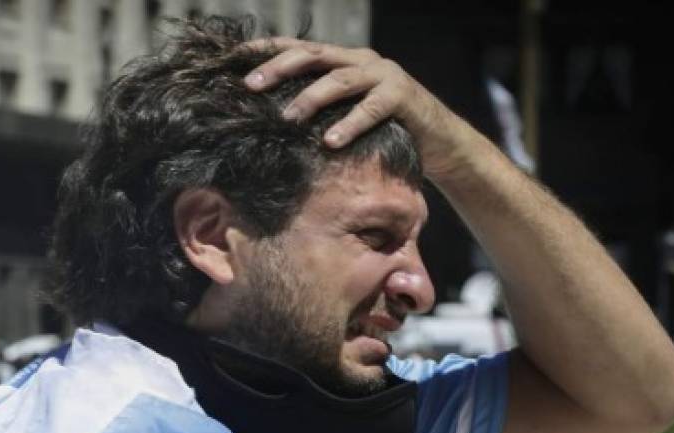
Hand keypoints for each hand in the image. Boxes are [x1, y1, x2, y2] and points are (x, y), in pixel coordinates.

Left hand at [243, 38, 471, 180]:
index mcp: (342, 61)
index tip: (234, 59)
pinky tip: (330, 141)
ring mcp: (383, 75)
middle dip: (279, 68)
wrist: (439, 142)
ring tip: (286, 118)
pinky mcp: (403, 96)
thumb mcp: (344, 116)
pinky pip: (373, 107)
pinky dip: (350, 123)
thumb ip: (317, 111)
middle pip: (313, 56)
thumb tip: (270, 124)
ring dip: (311, 98)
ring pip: (340, 79)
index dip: (267, 50)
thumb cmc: (384, 131)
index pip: (299, 49)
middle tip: (251, 86)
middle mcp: (361, 60)